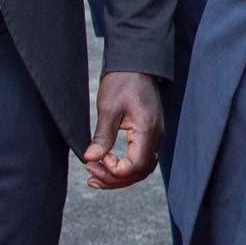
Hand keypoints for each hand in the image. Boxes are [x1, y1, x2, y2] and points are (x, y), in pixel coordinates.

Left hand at [84, 71, 163, 189]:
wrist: (136, 65)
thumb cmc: (123, 82)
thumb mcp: (109, 108)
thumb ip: (102, 135)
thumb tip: (91, 158)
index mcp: (147, 129)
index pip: (136, 165)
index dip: (114, 170)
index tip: (95, 160)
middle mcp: (155, 136)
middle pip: (140, 172)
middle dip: (114, 178)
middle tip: (90, 172)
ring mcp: (154, 136)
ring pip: (141, 169)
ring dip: (118, 177)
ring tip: (94, 176)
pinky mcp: (148, 134)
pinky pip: (140, 159)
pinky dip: (124, 168)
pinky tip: (107, 166)